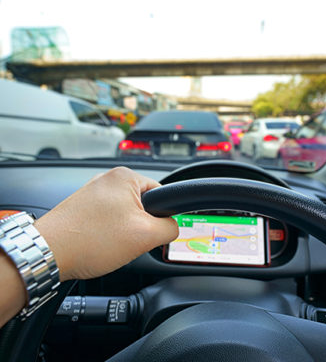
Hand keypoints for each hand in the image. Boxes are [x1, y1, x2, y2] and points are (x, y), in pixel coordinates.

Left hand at [34, 167, 178, 280]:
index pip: (161, 193)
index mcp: (125, 176)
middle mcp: (108, 179)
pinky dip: (108, 231)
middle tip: (128, 240)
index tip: (151, 232)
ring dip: (124, 230)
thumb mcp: (145, 236)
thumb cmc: (90, 240)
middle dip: (140, 226)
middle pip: (143, 205)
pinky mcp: (83, 205)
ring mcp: (93, 191)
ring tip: (110, 242)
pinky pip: (108, 218)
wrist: (48, 253)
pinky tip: (100, 242)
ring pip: (125, 214)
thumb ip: (170, 228)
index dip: (161, 217)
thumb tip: (173, 227)